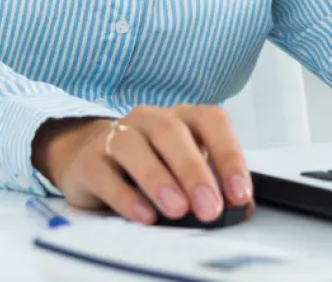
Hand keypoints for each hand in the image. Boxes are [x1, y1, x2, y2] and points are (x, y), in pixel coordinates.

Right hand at [32, 106, 253, 224]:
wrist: (92, 158)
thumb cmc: (151, 163)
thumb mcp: (185, 169)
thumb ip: (215, 184)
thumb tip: (243, 208)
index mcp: (182, 116)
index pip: (212, 121)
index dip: (229, 155)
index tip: (239, 193)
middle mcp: (150, 119)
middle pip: (172, 133)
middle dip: (194, 172)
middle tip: (209, 208)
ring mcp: (116, 135)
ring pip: (135, 147)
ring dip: (159, 179)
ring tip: (178, 210)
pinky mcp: (88, 161)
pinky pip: (105, 174)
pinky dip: (126, 197)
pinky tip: (144, 215)